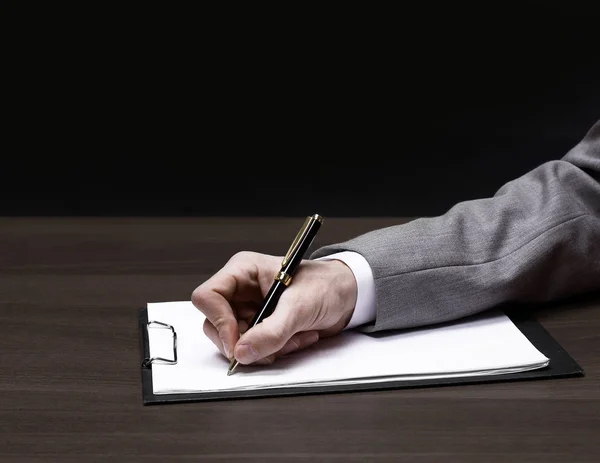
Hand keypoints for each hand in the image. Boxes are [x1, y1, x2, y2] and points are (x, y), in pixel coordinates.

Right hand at [191, 251, 356, 364]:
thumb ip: (272, 331)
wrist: (348, 296)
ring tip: (294, 337)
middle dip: (244, 341)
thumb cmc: (326, 285)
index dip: (218, 321)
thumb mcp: (299, 307)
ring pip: (234, 342)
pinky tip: (297, 338)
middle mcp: (241, 290)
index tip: (237, 341)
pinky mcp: (260, 327)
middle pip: (215, 324)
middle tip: (270, 347)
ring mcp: (249, 310)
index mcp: (243, 271)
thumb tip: (242, 352)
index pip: (208, 296)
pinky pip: (253, 349)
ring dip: (265, 348)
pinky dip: (274, 351)